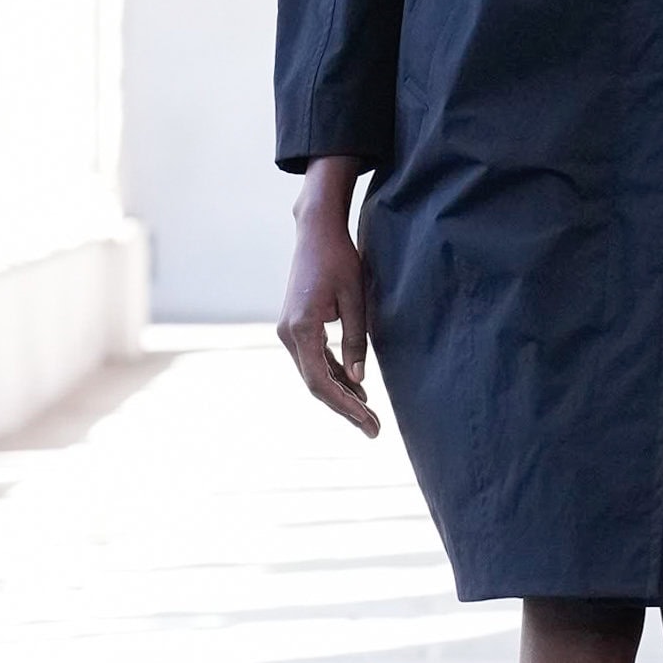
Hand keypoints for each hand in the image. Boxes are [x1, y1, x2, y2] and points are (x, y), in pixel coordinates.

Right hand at [277, 157, 379, 436]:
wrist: (316, 233)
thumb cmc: (339, 260)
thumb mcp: (356, 299)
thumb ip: (357, 340)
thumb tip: (359, 382)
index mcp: (301, 329)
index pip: (321, 382)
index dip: (346, 408)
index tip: (370, 424)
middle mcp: (288, 334)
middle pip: (316, 384)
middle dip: (345, 408)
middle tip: (374, 430)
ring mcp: (288, 331)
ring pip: (314, 374)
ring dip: (341, 394)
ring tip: (370, 415)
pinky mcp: (295, 327)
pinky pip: (314, 359)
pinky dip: (334, 375)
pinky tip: (356, 388)